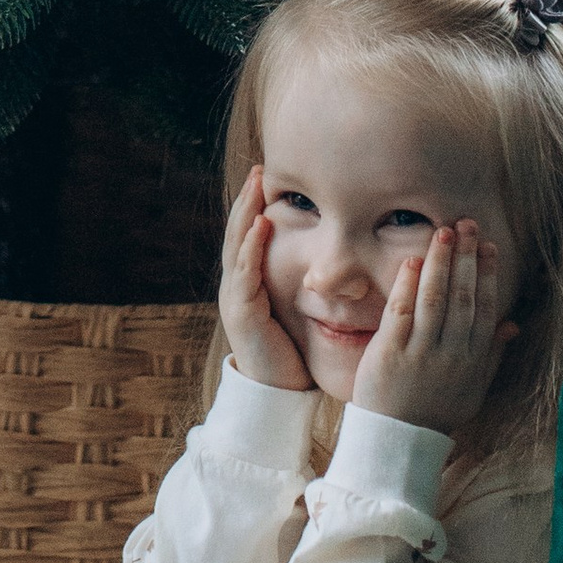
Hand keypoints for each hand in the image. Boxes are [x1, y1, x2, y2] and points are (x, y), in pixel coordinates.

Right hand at [217, 164, 309, 389]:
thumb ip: (301, 286)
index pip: (249, 237)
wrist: (276, 393)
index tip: (267, 178)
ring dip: (246, 215)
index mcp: (249, 284)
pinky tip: (260, 227)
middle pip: (237, 233)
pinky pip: (245, 273)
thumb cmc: (290, 353)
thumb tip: (326, 263)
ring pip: (237, 247)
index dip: (255, 207)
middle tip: (258, 169)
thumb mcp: (293, 312)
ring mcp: (235, 297)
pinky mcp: (242, 312)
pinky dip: (251, 247)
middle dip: (247, 200)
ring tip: (256, 187)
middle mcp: (237, 286)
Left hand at [351, 220, 514, 437]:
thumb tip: (512, 323)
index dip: (488, 275)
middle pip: (463, 297)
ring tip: (444, 232)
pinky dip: (408, 284)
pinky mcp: (390, 352)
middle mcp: (451, 353)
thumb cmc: (436, 410)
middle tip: (468, 225)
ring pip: (435, 299)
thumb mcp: (474, 387)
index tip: (489, 246)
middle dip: (466, 258)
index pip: (484, 308)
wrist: (398, 439)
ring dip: (441, 263)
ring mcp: (421, 352)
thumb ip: (492, 354)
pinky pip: (402, 312)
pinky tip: (414, 261)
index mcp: (473, 359)